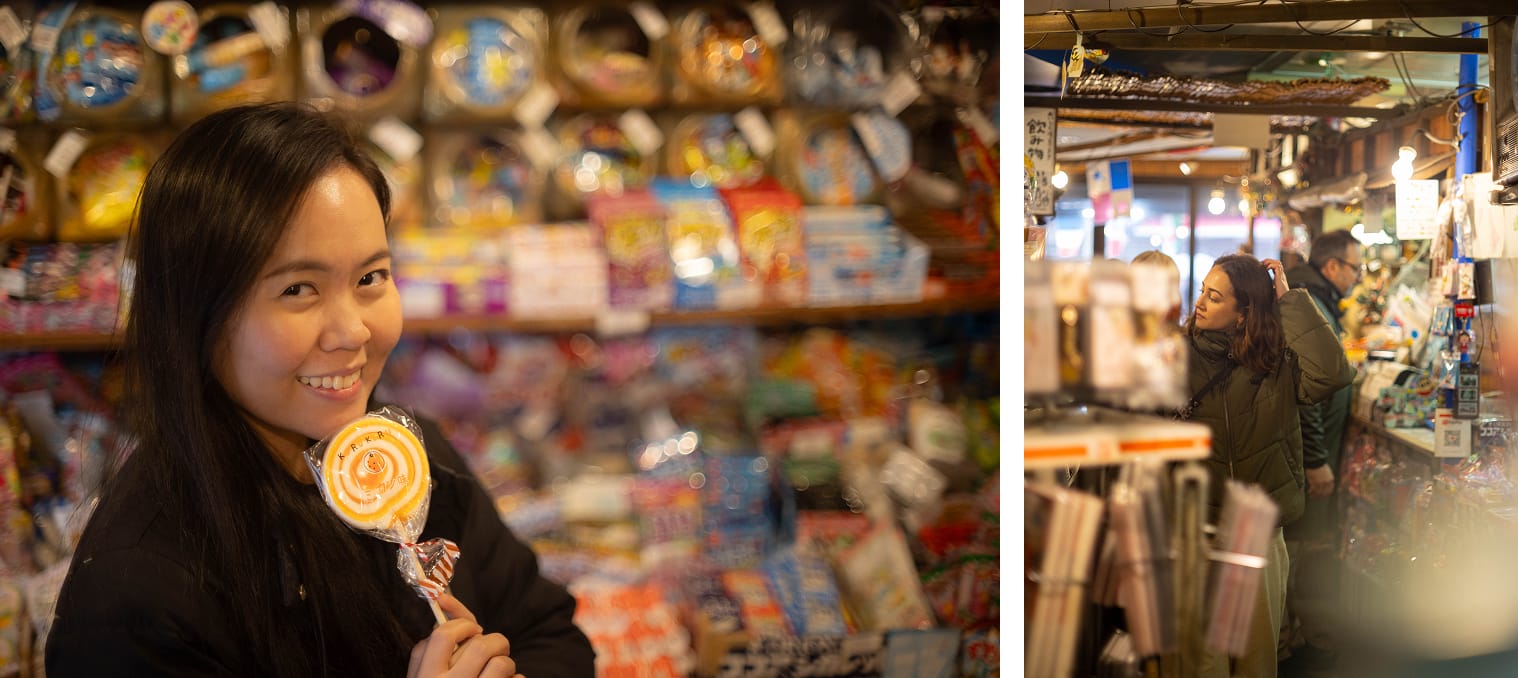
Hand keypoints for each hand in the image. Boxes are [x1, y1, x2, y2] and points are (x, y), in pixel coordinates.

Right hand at [408, 594, 522, 677]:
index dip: (461, 622)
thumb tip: (445, 606)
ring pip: (502, 662)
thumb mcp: (423, 675)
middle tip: (496, 646)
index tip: (472, 627)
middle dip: (494, 641)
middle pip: (480, 645)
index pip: (443, 635)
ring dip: (506, 661)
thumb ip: (429, 650)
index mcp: (425, 677)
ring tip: (501, 670)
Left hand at [1263, 259, 1288, 299]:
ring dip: (1270, 261)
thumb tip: (1257, 287)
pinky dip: (1271, 265)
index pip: (1274, 266)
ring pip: (1278, 262)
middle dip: (1269, 260)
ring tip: (1264, 264)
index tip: (1260, 265)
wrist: (1283, 299)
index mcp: (1278, 276)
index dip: (1268, 263)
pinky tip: (1266, 269)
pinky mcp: (1280, 277)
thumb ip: (1267, 285)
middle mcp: (1281, 274)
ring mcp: (1281, 275)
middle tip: (1261, 263)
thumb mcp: (1270, 289)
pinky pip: (1277, 267)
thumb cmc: (1276, 296)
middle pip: (1277, 262)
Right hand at [1306, 465, 1334, 497]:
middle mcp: (1327, 483)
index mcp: (1331, 480)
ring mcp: (1320, 483)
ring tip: (1311, 496)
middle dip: (1320, 495)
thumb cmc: (1320, 464)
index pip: (1330, 489)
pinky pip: (1313, 490)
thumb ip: (1326, 478)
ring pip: (1318, 492)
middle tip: (1316, 496)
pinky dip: (1311, 492)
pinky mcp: (1314, 483)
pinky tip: (1309, 493)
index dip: (1326, 492)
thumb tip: (1323, 482)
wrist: (1316, 462)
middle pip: (1324, 492)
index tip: (1323, 494)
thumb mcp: (1326, 472)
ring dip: (1315, 494)